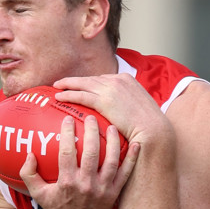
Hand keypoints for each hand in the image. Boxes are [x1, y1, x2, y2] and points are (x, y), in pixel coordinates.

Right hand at [19, 112, 138, 208]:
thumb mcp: (37, 193)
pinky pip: (125, 174)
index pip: (67, 152)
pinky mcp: (114, 193)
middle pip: (91, 153)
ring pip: (110, 161)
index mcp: (67, 182)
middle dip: (91, 132)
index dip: (68, 133)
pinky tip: (136, 144)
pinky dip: (132, 159)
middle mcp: (85, 184)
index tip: (68, 119)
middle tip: (91, 117)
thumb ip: (28, 173)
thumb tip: (29, 154)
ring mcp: (102, 189)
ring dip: (112, 142)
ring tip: (111, 127)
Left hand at [53, 73, 170, 143]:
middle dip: (75, 81)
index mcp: (126, 79)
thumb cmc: (148, 126)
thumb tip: (120, 113)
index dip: (89, 82)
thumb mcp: (139, 109)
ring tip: (56, 88)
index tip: (79, 85)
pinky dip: (69, 95)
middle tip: (61, 83)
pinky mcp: (104, 100)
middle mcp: (117, 80)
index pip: (102, 78)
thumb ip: (127, 105)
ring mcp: (110, 89)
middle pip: (90, 79)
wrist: (153, 130)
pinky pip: (81, 96)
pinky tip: (59, 97)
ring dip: (67, 85)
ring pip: (83, 84)